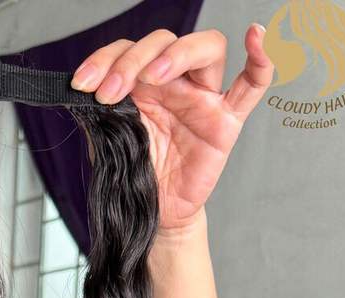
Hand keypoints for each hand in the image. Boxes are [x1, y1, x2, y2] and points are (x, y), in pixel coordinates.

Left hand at [71, 25, 273, 231]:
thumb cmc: (135, 176)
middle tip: (109, 91)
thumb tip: (83, 92)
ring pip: (206, 49)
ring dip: (176, 54)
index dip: (105, 60)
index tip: (82, 85)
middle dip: (132, 61)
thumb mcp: (109, 142)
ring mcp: (203, 99)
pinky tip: (257, 36)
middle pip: (165, 42)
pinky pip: (253, 84)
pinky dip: (261, 58)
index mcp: (142, 85)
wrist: (151, 214)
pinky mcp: (226, 121)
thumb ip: (101, 115)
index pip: (128, 51)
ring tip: (152, 75)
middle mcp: (174, 84)